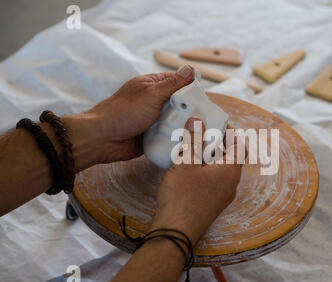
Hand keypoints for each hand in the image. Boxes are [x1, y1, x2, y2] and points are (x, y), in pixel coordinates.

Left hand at [66, 65, 194, 171]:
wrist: (103, 139)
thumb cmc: (124, 112)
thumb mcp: (152, 94)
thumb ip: (172, 84)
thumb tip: (190, 69)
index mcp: (151, 86)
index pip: (176, 82)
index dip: (190, 87)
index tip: (204, 96)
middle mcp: (153, 102)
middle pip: (178, 103)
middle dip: (189, 109)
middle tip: (205, 115)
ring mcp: (152, 120)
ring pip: (174, 121)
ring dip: (183, 125)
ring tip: (200, 130)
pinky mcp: (152, 136)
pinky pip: (168, 135)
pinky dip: (176, 138)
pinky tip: (188, 141)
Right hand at [151, 118, 242, 244]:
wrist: (174, 233)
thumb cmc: (182, 198)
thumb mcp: (186, 163)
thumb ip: (192, 140)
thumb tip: (196, 120)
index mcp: (230, 171)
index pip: (239, 144)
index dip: (229, 130)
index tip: (213, 122)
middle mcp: (231, 184)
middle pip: (229, 155)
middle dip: (215, 142)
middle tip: (198, 132)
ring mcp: (222, 195)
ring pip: (219, 168)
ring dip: (207, 156)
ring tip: (189, 147)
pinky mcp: (211, 203)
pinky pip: (212, 180)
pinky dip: (202, 169)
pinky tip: (185, 166)